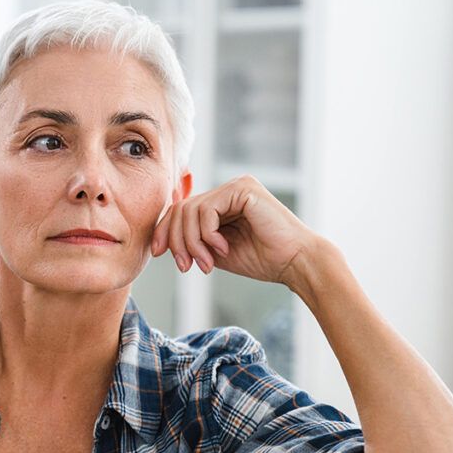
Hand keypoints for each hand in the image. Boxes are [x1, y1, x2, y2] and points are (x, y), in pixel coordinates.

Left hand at [150, 174, 324, 286]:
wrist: (293, 263)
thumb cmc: (260, 260)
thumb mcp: (214, 250)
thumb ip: (193, 240)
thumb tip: (160, 238)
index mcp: (221, 202)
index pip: (180, 210)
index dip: (164, 231)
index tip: (159, 254)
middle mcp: (228, 189)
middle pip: (180, 209)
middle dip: (176, 241)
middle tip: (185, 266)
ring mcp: (236, 186)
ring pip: (190, 210)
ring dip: (192, 243)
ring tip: (207, 262)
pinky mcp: (243, 188)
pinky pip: (207, 210)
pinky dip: (207, 234)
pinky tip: (223, 249)